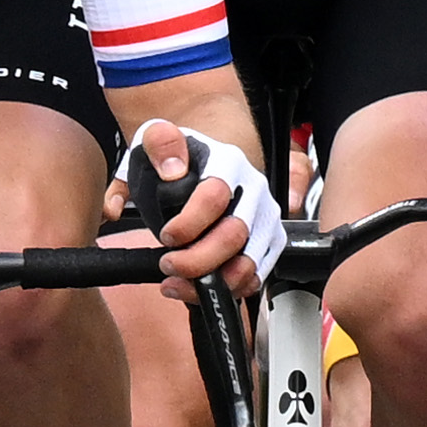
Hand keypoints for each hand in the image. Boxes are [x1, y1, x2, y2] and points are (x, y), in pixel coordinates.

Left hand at [115, 119, 277, 297]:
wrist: (206, 158)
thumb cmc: (180, 156)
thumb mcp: (157, 137)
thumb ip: (159, 144)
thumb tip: (171, 170)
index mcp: (228, 162)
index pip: (215, 197)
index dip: (188, 224)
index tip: (166, 235)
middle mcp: (253, 190)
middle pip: (235, 235)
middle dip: (197, 259)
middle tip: (169, 263)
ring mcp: (264, 217)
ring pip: (250, 262)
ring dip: (213, 281)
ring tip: (179, 283)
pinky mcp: (268, 241)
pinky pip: (258, 275)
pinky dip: (230, 289)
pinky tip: (200, 288)